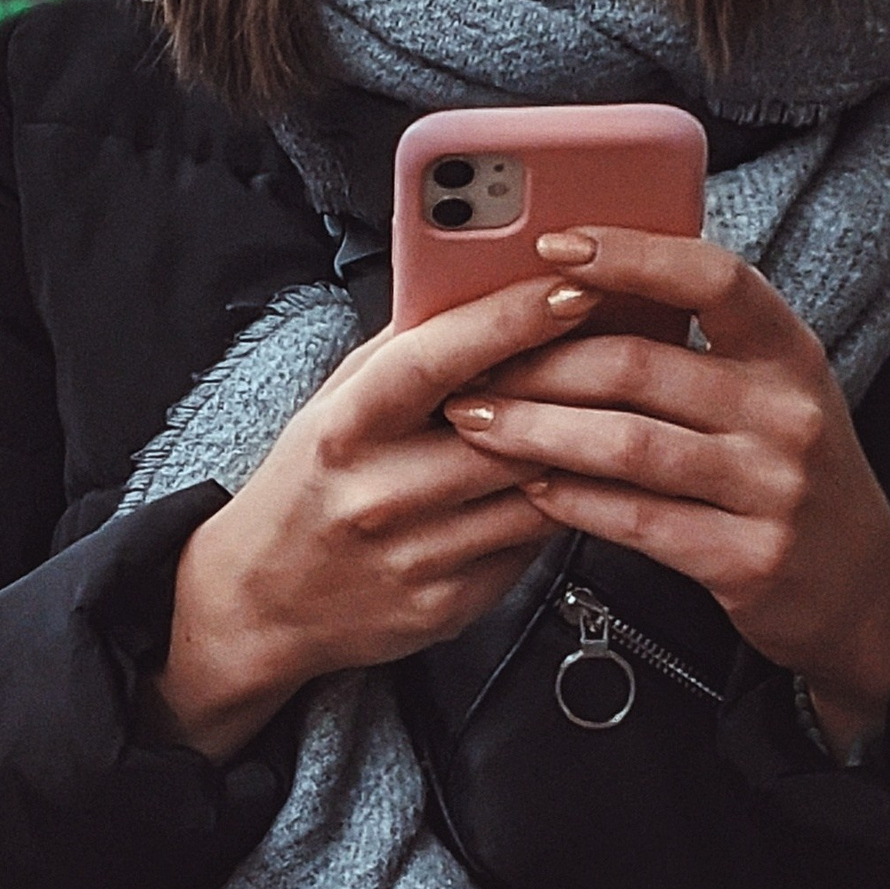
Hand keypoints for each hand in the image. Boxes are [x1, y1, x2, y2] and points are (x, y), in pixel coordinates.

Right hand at [146, 274, 604, 761]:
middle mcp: (379, 492)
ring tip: (610, 412)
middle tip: (627, 344)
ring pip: (536, 490)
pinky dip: (560, 506)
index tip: (572, 287)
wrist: (262, 602)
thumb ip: (401, 354)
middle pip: (509, 430)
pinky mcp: (449, 603)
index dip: (511, 320)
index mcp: (346, 427)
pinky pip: (531, 544)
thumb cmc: (306, 488)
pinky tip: (569, 482)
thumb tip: (475, 285)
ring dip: (583, 449)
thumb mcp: (333, 406)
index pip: (438, 361)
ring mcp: (417, 554)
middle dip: (575, 384)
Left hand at [445, 227, 889, 750]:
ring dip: (536, 430)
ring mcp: (772, 489)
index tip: (553, 244)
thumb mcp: (769, 392)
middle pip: (641, 365)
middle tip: (474, 364)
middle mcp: (788, 412)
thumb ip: (695, 346)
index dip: (631, 255)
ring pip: (627, 444)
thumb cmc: (788, 474)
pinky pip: (636, 518)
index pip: (713, 277)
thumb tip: (573, 291)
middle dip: (540, 362)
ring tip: (477, 423)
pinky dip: (570, 500)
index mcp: (790, 352)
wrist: (861, 591)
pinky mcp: (747, 559)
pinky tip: (528, 487)